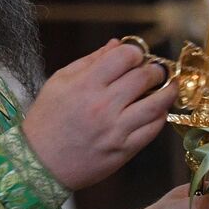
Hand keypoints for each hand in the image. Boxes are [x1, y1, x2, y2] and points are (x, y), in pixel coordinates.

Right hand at [21, 39, 175, 191]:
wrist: (39, 164)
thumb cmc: (46, 121)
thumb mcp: (59, 82)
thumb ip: (90, 61)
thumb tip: (117, 44)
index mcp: (85, 85)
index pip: (124, 56)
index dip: (135, 52)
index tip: (136, 56)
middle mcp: (103, 106)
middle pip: (144, 77)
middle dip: (154, 69)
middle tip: (154, 70)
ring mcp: (116, 130)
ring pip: (156, 103)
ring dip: (168, 90)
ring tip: (168, 86)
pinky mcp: (124, 150)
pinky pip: (153, 129)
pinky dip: (160, 115)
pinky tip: (158, 109)